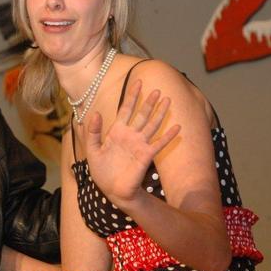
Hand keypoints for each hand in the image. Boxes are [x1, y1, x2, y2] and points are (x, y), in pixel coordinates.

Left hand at [76, 80, 180, 208]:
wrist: (111, 189)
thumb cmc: (102, 170)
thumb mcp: (93, 149)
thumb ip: (93, 132)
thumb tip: (95, 113)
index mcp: (117, 131)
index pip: (126, 109)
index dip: (132, 96)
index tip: (137, 82)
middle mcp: (130, 135)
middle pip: (142, 114)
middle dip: (149, 102)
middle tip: (158, 89)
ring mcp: (139, 144)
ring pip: (152, 125)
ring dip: (160, 113)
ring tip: (168, 101)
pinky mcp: (146, 156)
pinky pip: (159, 143)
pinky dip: (168, 136)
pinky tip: (177, 127)